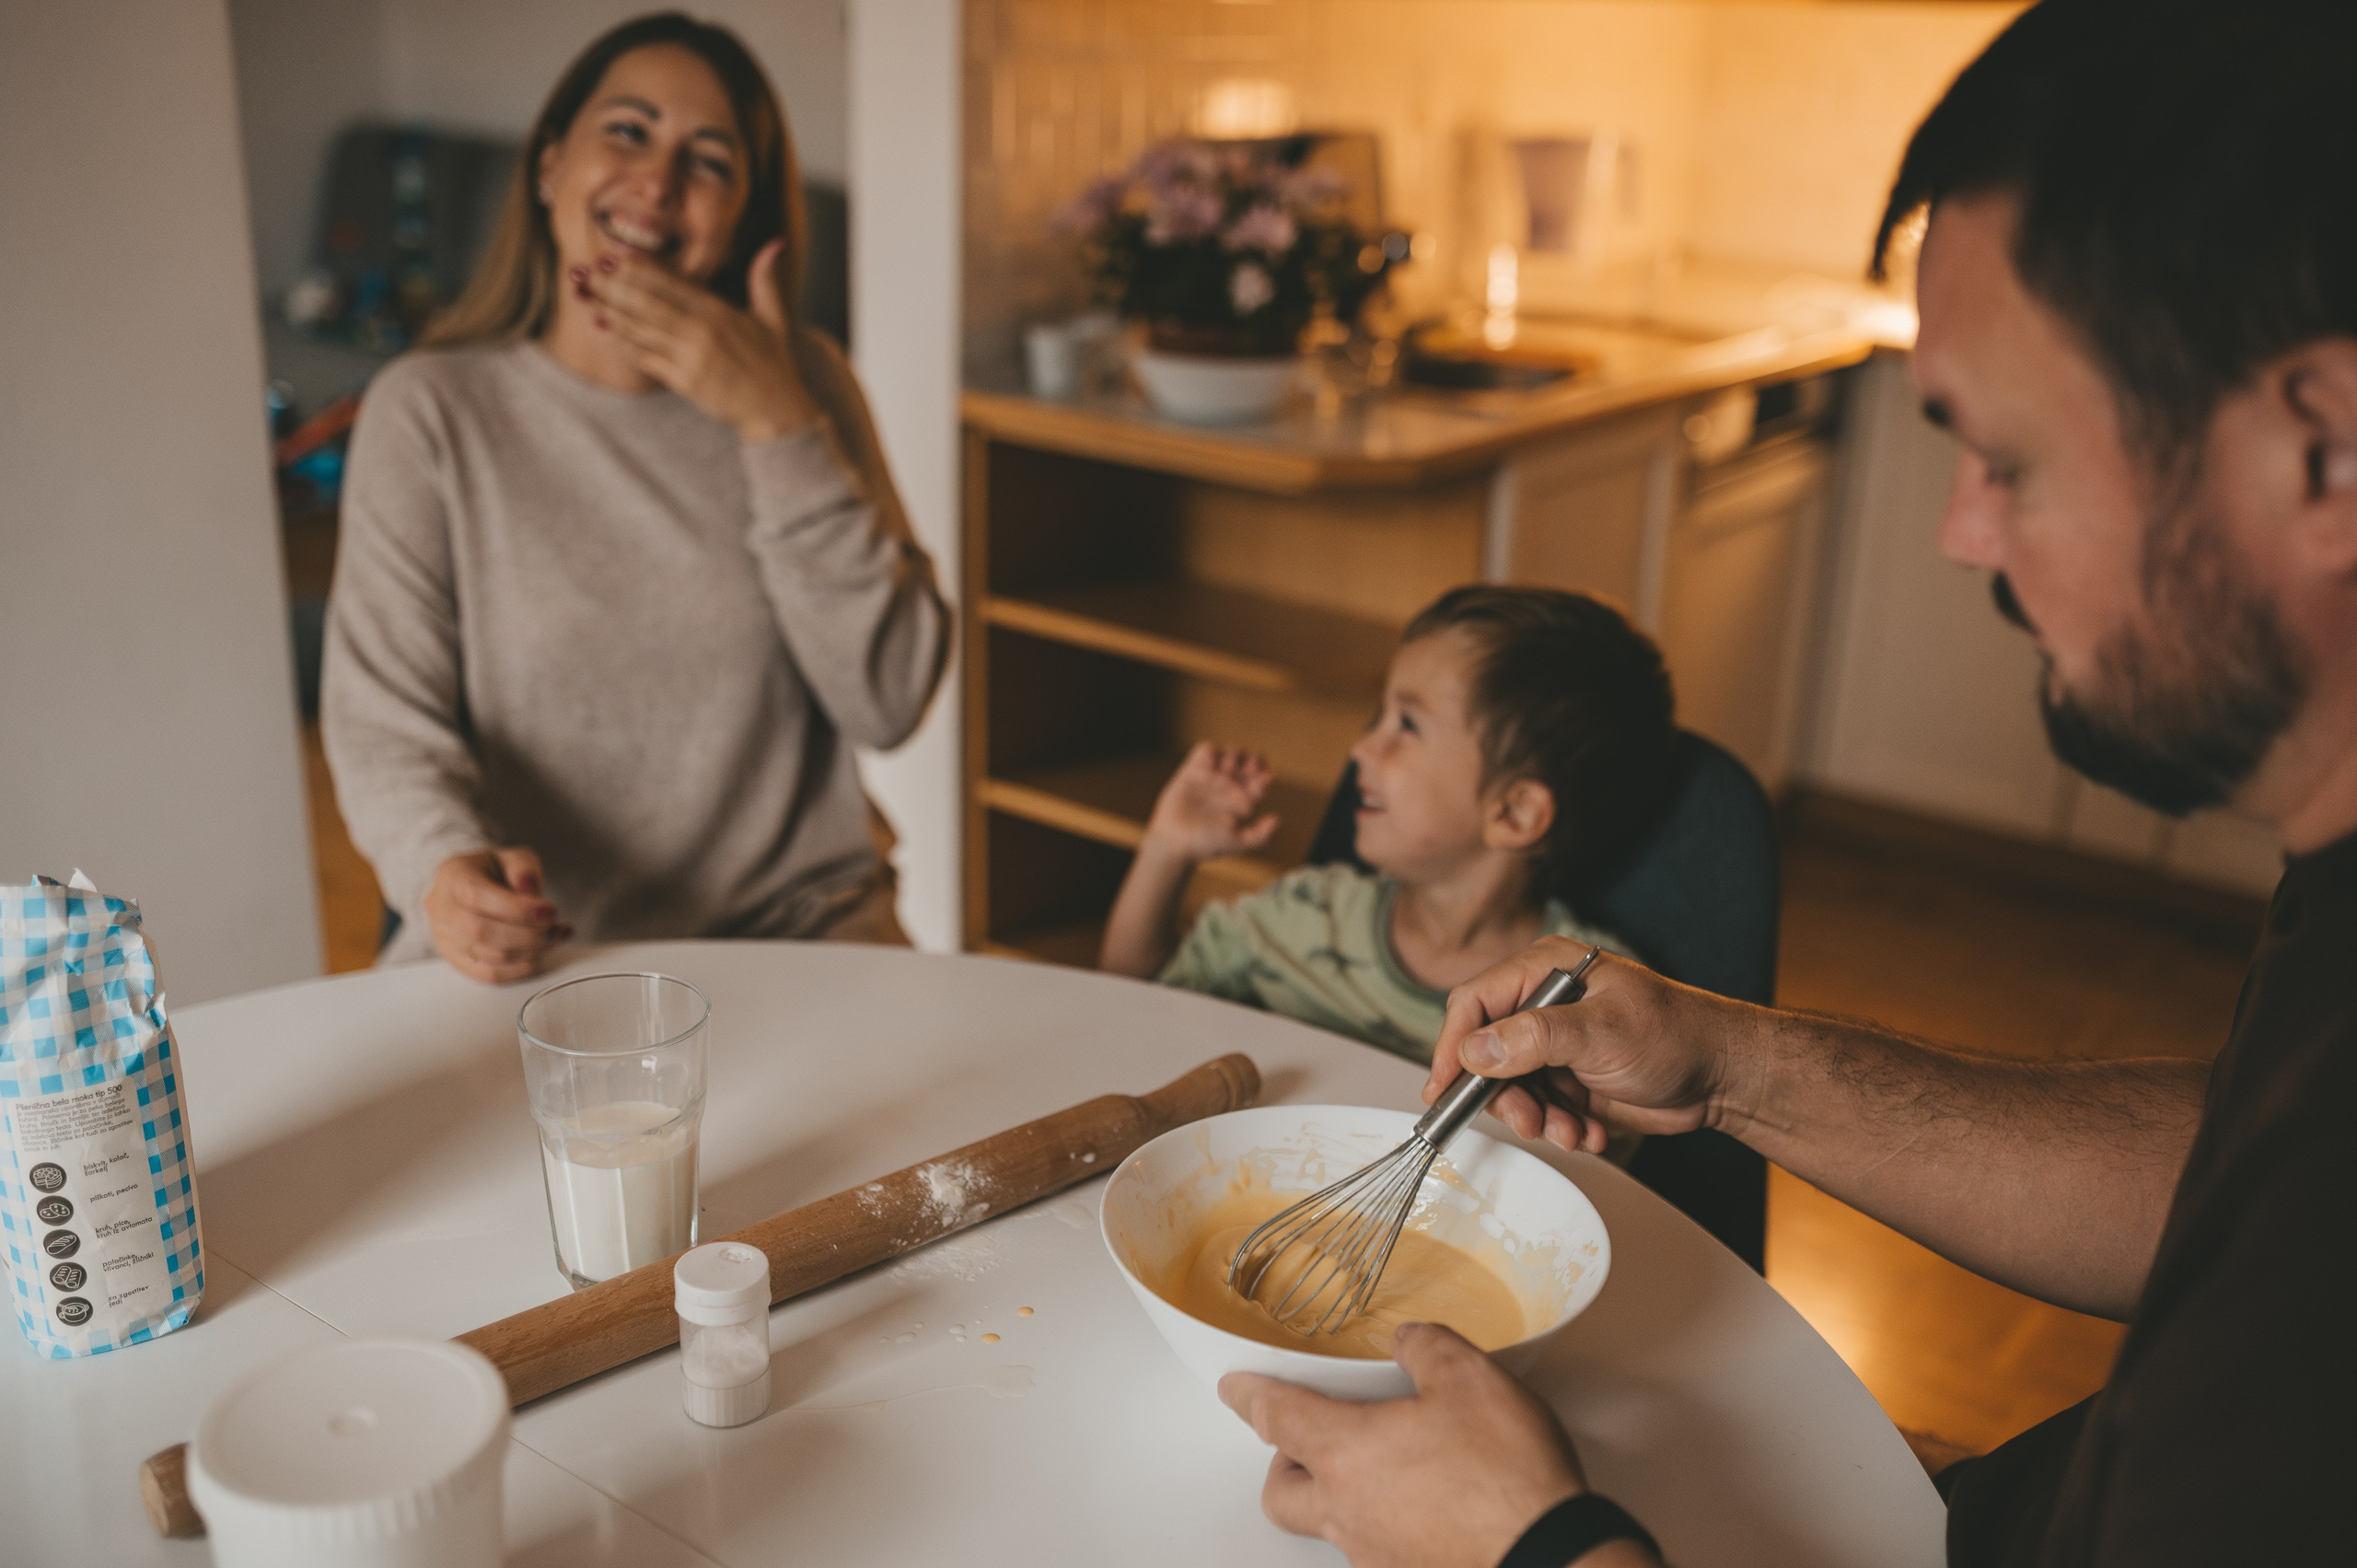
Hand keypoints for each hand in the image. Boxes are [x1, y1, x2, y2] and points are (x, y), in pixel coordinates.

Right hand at [423, 848, 568, 984]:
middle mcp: (441, 908)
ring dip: (531, 952)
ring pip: (489, 957)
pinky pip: (490, 974)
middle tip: (554, 928)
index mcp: (453, 875)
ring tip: (554, 937)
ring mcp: (444, 937)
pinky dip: (522, 967)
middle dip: (527, 935)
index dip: (516, 909)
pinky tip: (540, 953)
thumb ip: (523, 868)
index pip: (477, 895)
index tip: (550, 912)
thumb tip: (528, 888)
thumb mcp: (513, 857)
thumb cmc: (495, 872)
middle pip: (480, 932)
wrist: (473, 888)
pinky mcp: (456, 960)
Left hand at [575, 238, 819, 442]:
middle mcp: (702, 331)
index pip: (672, 283)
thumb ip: (766, 278)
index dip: (640, 270)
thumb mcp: (774, 317)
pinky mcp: (684, 382)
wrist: (776, 410)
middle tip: (585, 273)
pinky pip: (646, 358)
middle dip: (613, 287)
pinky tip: (605, 331)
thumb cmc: (773, 363)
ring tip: (586, 297)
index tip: (614, 258)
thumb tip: (776, 242)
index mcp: (720, 311)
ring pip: (641, 329)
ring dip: (610, 312)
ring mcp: (691, 357)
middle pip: (648, 302)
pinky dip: (623, 344)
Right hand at [1143, 743, 1279, 862]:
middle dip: (1253, 760)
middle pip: (1248, 761)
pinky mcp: (1191, 771)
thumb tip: (1276, 818)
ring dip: (1233, 754)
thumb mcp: (1238, 843)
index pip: (1260, 779)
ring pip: (1229, 752)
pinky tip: (1210, 765)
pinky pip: (1204, 750)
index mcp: (1242, 800)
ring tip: (1227, 769)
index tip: (1264, 779)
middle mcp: (1228, 786)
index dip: (1264, 774)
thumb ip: (1260, 836)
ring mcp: (1210, 777)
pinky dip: (1210, 751)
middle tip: (1250, 766)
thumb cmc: (1206, 845)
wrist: (1174, 841)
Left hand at [1219, 1323, 1607, 1567]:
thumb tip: (1410, 1342)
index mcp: (1347, 1453)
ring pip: (1331, 1523)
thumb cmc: (1507, 1476)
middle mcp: (1348, 1512)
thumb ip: (1428, 1348)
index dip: (1250, 1396)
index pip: (1276, 1417)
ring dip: (1340, 1494)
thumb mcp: (1471, 1379)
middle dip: (1283, 1462)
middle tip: (1307, 1437)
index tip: (1234, 1387)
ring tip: (1387, 1465)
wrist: (1553, 1561)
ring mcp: (1377, 1555)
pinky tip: (1429, 1503)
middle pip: (1281, 1492)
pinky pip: (1377, 1547)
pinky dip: (1387, 1521)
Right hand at [1422, 935, 1762, 1153]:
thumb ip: (1534, 1038)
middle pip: (1487, 1055)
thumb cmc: (1677, 1034)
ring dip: (1537, 1120)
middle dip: (1505, 1097)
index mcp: (1545, 972)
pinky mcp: (1571, 1081)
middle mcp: (1544, 1006)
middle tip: (1529, 1121)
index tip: (1444, 1086)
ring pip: (1512, 1091)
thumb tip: (1474, 1051)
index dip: (1453, 1045)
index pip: (1474, 1002)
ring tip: (1572, 1132)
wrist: (1724, 1076)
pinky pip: (1541, 1111)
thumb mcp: (1601, 1032)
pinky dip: (1561, 1128)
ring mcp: (1557, 1047)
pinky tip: (1592, 1132)